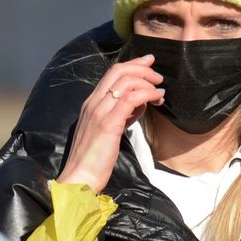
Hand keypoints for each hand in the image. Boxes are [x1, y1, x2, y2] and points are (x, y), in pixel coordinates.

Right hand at [56, 55, 163, 190]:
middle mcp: (93, 103)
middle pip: (118, 71)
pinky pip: (130, 99)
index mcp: (91, 103)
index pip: (111, 73)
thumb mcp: (108, 131)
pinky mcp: (108, 123)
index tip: (149, 63)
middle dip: (142, 69)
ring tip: (159, 93)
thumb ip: (122, 115)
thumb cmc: (94, 160)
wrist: (80, 177)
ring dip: (147, 82)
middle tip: (158, 78)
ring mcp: (99, 111)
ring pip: (125, 81)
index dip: (132, 65)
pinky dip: (147, 94)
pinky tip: (156, 99)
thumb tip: (140, 105)